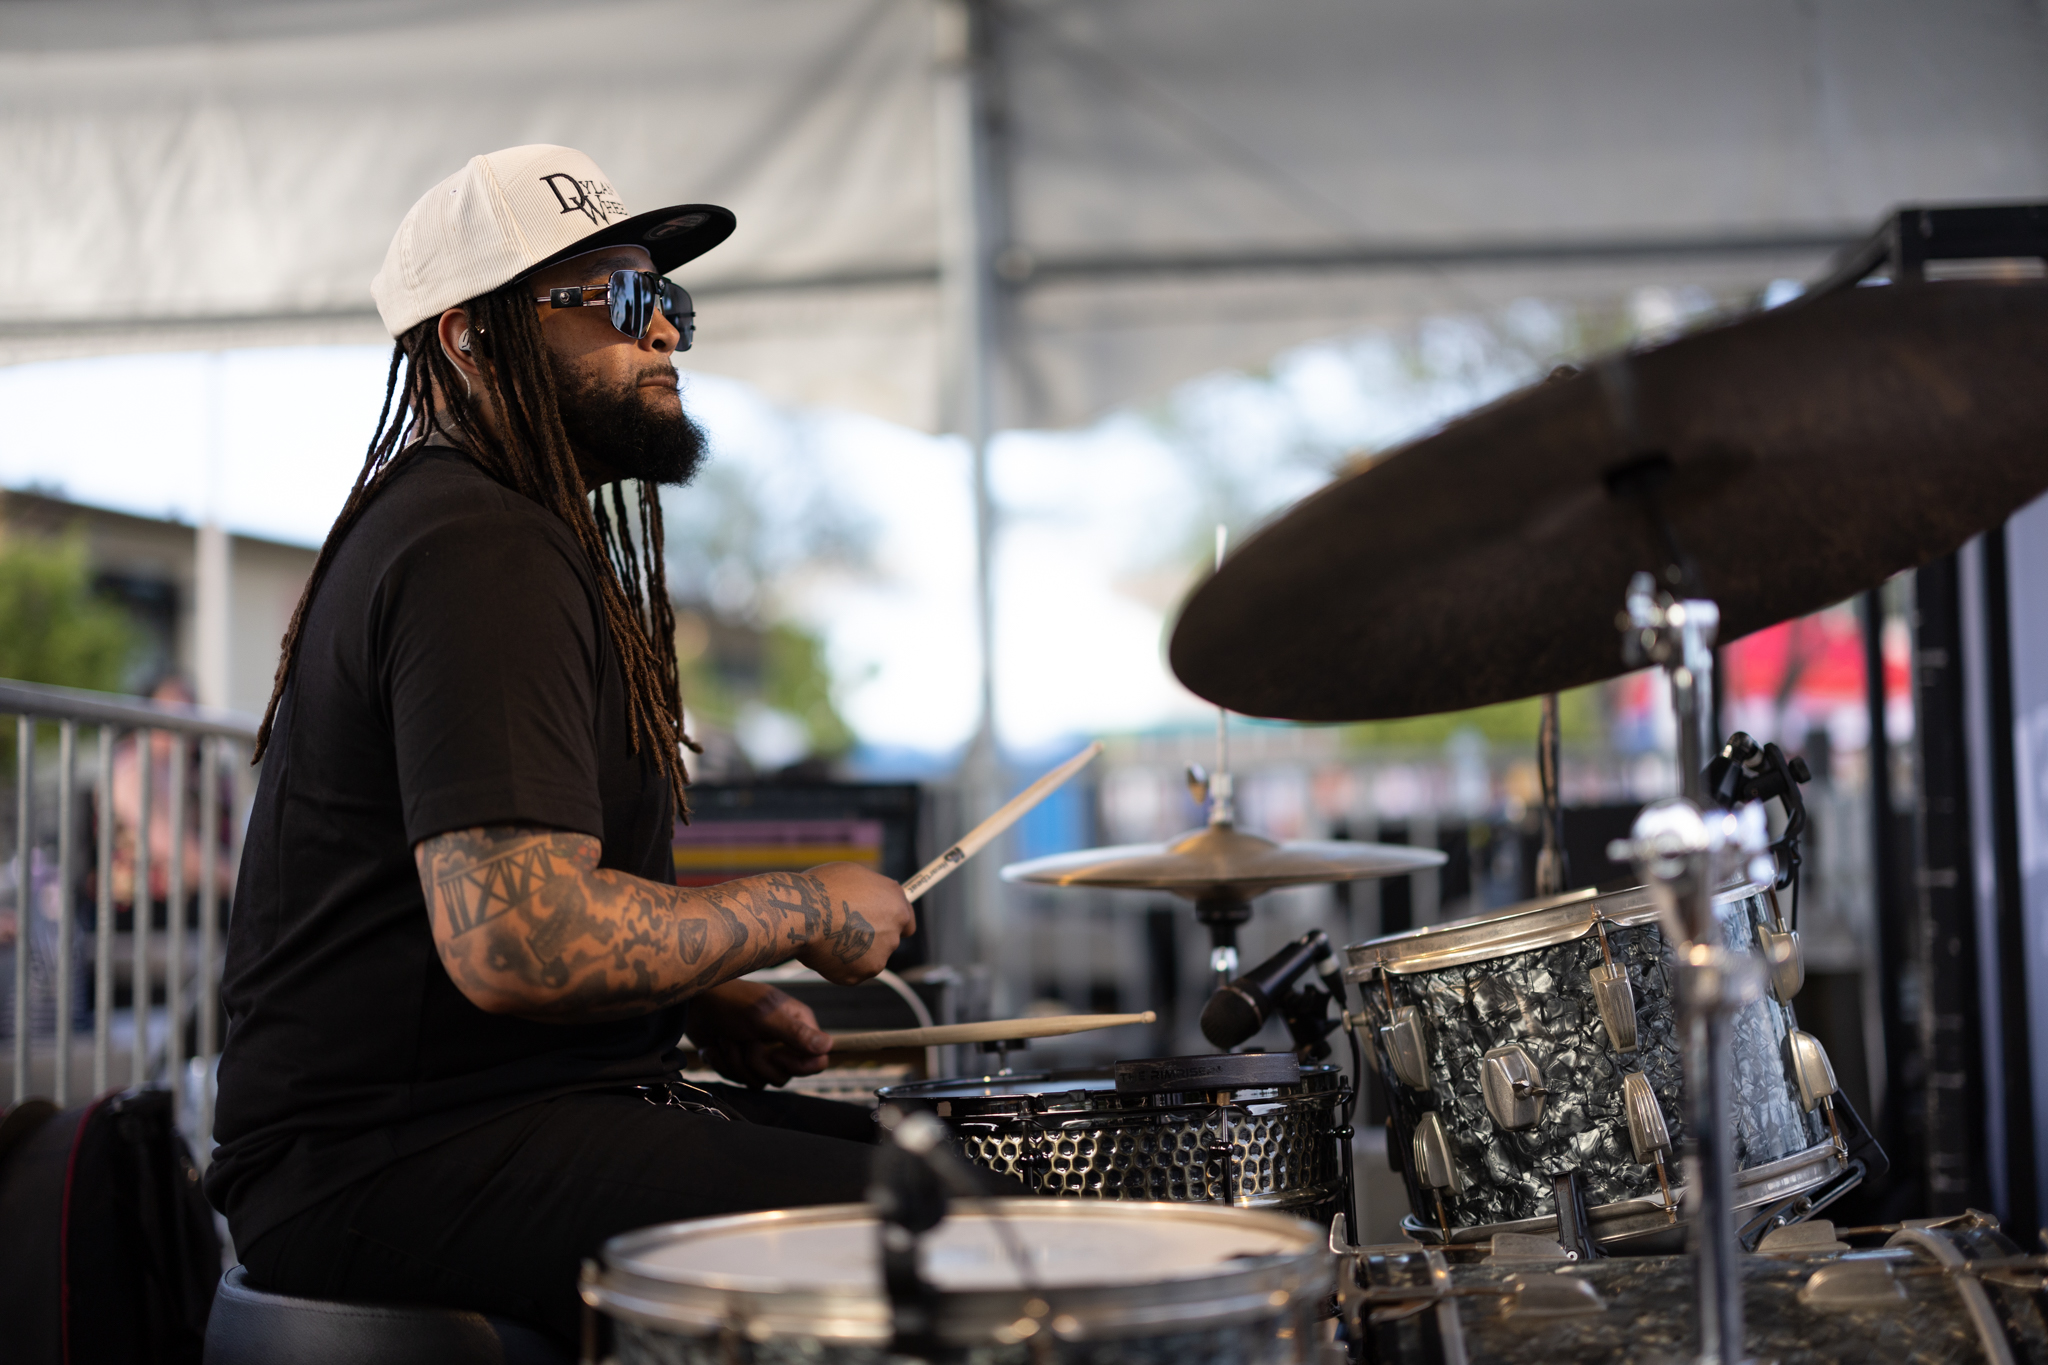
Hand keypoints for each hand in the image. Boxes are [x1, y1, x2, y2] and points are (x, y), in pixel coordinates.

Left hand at [685, 981, 831, 1087]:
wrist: (694, 1003)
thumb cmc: (731, 1002)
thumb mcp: (764, 1017)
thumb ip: (796, 1033)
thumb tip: (829, 1046)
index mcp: (798, 1025)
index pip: (817, 1061)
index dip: (797, 1065)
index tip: (776, 1054)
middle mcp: (784, 1042)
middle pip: (783, 1076)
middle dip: (756, 1060)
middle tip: (744, 1038)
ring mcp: (762, 1054)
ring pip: (759, 1081)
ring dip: (736, 1061)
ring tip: (727, 1037)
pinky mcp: (741, 1063)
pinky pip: (739, 1081)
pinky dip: (723, 1064)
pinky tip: (715, 1045)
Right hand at [793, 862, 914, 984]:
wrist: (803, 913)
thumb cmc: (824, 888)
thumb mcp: (857, 876)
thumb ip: (874, 892)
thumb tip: (873, 897)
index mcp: (897, 906)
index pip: (907, 922)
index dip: (893, 922)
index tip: (881, 922)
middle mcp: (894, 933)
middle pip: (887, 941)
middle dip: (871, 937)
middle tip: (846, 928)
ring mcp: (878, 957)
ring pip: (869, 957)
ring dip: (856, 951)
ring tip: (830, 937)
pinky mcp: (859, 975)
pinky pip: (851, 970)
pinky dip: (840, 964)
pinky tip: (824, 950)